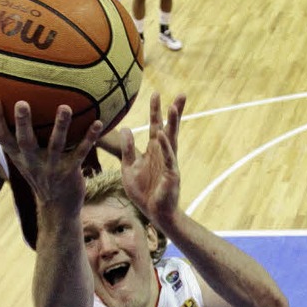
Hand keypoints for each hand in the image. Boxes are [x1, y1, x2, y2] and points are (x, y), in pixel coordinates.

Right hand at [0, 97, 101, 214]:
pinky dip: (89, 138)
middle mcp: (33, 161)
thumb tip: (12, 110)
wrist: (57, 207)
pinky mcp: (70, 171)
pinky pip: (80, 152)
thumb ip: (19, 140)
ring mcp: (52, 167)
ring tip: (65, 107)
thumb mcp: (25, 161)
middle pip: (25, 141)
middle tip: (21, 103)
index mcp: (20, 157)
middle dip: (23, 122)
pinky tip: (98, 123)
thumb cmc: (41, 176)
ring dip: (61, 126)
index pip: (3, 138)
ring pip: (56, 144)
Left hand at [120, 92, 185, 224]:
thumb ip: (127, 150)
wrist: (154, 212)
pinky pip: (168, 159)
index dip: (155, 111)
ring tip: (174, 107)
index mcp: (153, 151)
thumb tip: (126, 129)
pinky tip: (162, 136)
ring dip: (173, 124)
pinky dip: (165, 148)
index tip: (156, 93)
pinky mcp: (170, 174)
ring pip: (172, 139)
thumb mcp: (129, 168)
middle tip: (181, 93)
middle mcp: (163, 154)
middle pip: (169, 128)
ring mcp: (168, 163)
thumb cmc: (143, 192)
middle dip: (173, 111)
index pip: (155, 126)